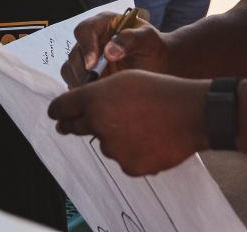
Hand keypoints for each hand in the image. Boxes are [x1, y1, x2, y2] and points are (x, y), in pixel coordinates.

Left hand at [48, 70, 209, 176]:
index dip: (57, 111)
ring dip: (115, 137)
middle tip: (68, 126)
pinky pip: (124, 158)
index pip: (62, 107)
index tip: (55, 115)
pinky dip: (133, 151)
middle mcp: (98, 125)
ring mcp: (113, 148)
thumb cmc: (160, 91)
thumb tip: (82, 107)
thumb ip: (98, 93)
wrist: (191, 114)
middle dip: (73, 125)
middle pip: (75, 128)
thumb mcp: (125, 79)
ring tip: (141, 124)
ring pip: (106, 143)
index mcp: (95, 99)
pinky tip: (150, 139)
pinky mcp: (128, 166)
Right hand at [61, 12, 170, 87]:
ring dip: (80, 82)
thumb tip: (109, 52)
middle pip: (74, 53)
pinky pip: (75, 84)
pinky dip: (82, 92)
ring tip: (100, 92)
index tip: (92, 64)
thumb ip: (130, 40)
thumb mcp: (148, 38)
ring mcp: (86, 58)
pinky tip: (99, 97)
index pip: (84, 30)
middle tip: (97, 84)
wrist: (158, 64)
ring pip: (70, 70)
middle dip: (83, 70)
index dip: (86, 47)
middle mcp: (91, 40)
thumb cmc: (153, 47)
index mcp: (103, 24)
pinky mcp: (86, 75)